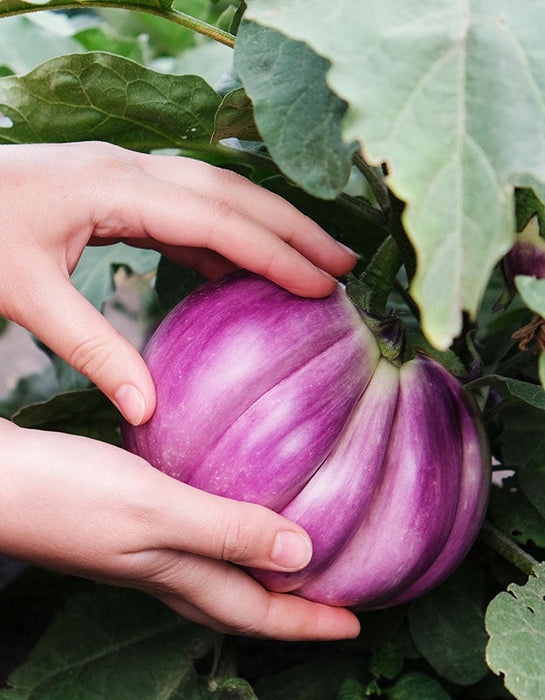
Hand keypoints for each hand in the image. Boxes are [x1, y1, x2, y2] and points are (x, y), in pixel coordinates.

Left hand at [0, 142, 356, 424]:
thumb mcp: (25, 294)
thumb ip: (90, 349)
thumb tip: (148, 410)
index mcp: (113, 189)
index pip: (217, 219)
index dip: (275, 252)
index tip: (322, 285)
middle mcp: (131, 170)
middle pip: (233, 194)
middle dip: (294, 228)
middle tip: (345, 265)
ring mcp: (128, 175)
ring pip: (219, 195)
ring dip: (268, 227)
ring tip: (313, 262)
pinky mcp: (121, 191)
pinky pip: (190, 211)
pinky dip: (227, 238)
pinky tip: (242, 268)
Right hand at [0, 419, 359, 640]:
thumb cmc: (64, 496)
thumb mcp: (155, 512)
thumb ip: (225, 531)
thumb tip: (303, 554)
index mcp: (176, 572)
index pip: (257, 609)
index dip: (309, 620)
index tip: (357, 623)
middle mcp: (164, 568)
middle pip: (241, 601)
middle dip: (291, 608)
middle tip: (335, 602)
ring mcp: (143, 548)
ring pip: (217, 574)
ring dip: (260, 574)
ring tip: (294, 562)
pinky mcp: (126, 522)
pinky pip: (193, 540)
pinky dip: (225, 537)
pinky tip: (225, 511)